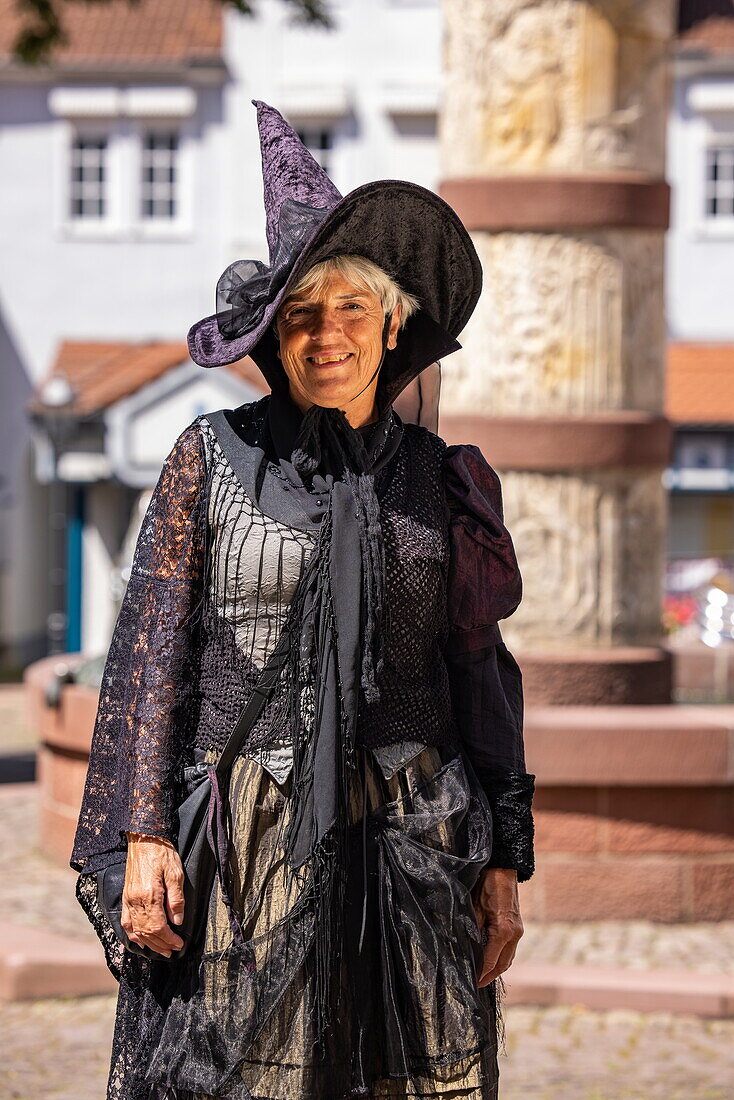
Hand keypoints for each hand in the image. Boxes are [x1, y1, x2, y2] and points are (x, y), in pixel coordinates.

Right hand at [121, 832, 185, 956]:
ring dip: (149, 943)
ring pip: (136, 930)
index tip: (179, 944)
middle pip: (147, 932)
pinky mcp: (126, 896)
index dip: (169, 939)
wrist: (144, 838)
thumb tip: (177, 921)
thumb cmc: (162, 853)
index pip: (158, 926)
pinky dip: (133, 935)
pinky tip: (140, 941)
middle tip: (172, 951)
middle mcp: (135, 900)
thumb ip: (176, 899)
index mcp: (149, 895)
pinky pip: (126, 922)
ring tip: (161, 950)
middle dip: (161, 944)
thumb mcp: (176, 873)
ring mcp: (128, 899)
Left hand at [471, 867, 523, 986]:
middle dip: (489, 977)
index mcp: (504, 931)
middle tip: (475, 985)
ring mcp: (518, 931)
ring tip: (482, 977)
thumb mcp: (475, 908)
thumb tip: (465, 949)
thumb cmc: (487, 884)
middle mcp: (514, 934)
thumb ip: (473, 930)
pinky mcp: (517, 927)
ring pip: (508, 959)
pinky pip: (509, 949)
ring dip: (495, 969)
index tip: (471, 983)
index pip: (490, 961)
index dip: (480, 974)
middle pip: (502, 964)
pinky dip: (500, 958)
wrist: (503, 868)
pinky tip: (490, 960)